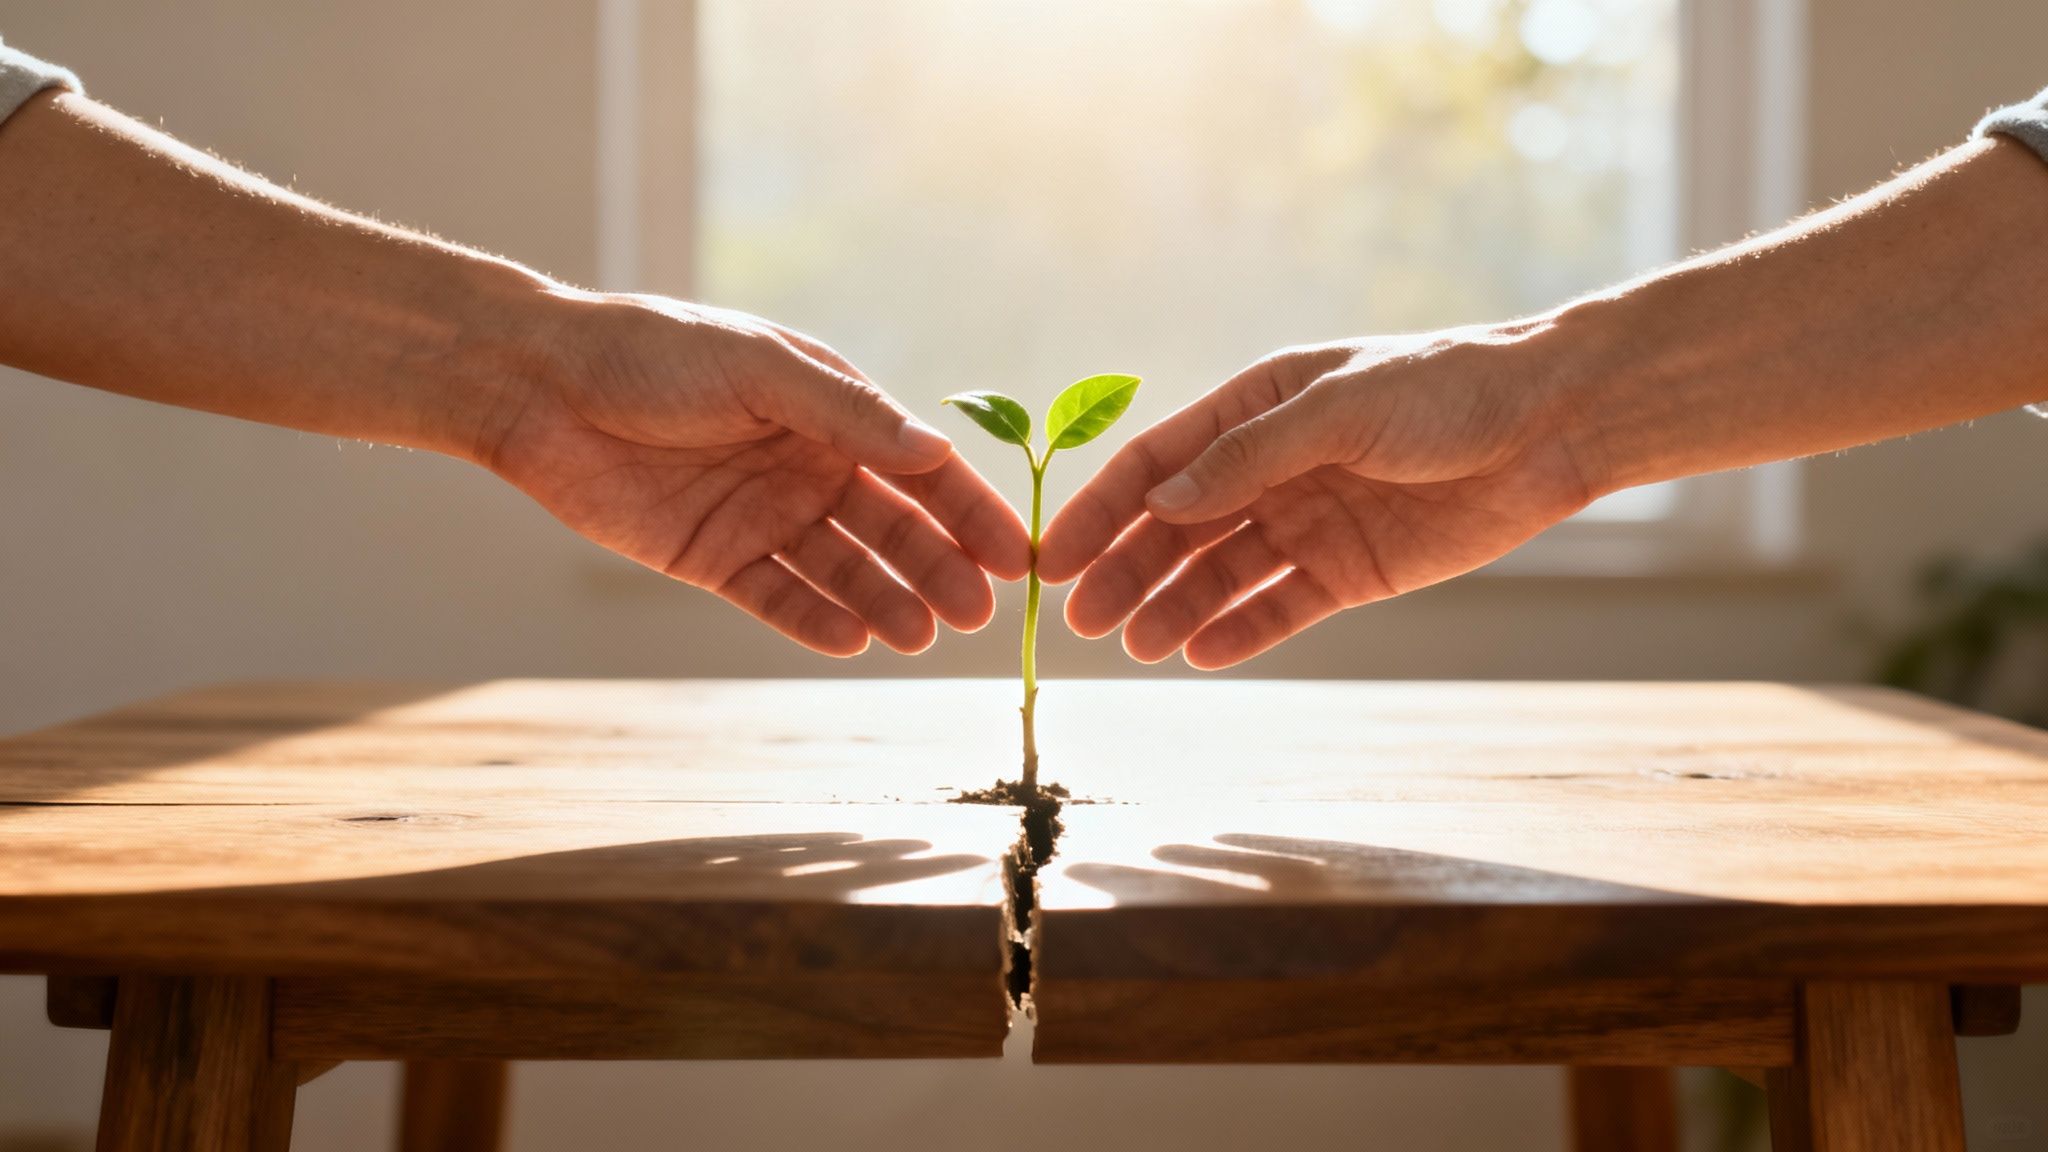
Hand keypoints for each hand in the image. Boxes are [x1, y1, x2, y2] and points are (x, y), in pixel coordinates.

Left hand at [481, 293, 1030, 655]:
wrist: (540, 386)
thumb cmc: (653, 354)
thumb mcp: (759, 369)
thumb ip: (846, 414)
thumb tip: (937, 450)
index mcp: (831, 411)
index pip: (919, 468)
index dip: (968, 512)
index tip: (1011, 558)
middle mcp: (807, 465)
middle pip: (891, 527)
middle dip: (936, 569)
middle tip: (973, 614)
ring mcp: (763, 515)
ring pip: (842, 569)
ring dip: (885, 601)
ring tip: (920, 636)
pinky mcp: (714, 558)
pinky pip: (778, 596)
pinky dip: (816, 620)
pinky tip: (854, 639)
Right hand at [1037, 328, 1600, 668]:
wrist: (1553, 424)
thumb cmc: (1447, 389)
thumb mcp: (1339, 407)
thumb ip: (1249, 457)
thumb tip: (1161, 503)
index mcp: (1256, 406)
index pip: (1158, 462)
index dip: (1103, 510)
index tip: (1057, 560)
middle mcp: (1271, 467)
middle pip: (1178, 528)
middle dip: (1127, 573)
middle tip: (1082, 624)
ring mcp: (1308, 521)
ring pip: (1222, 574)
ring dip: (1175, 608)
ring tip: (1138, 648)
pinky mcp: (1351, 571)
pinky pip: (1282, 608)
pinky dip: (1241, 632)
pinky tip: (1200, 653)